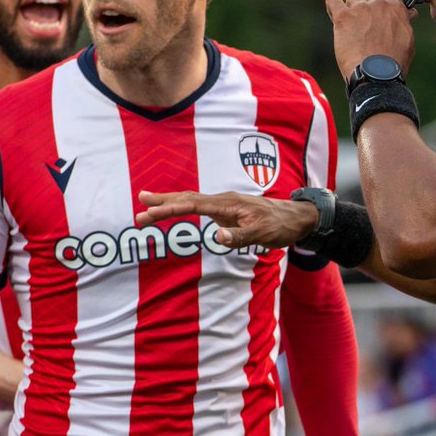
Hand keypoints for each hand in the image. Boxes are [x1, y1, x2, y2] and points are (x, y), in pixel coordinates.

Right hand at [136, 190, 319, 249]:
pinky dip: (182, 205)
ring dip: (169, 201)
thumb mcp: (262, 235)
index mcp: (228, 204)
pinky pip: (198, 205)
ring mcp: (224, 204)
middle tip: (139, 206)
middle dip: (162, 202)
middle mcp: (223, 200)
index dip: (170, 209)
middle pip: (187, 199)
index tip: (149, 212)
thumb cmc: (280, 226)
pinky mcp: (226, 209)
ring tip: (146, 201)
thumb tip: (216, 237)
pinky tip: (173, 206)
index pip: (192, 205)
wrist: (296, 217)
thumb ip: (239, 237)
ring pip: (191, 200)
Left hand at [325, 0, 416, 81]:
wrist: (374, 75)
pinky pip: (333, 0)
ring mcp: (360, 9)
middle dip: (367, 11)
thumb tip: (410, 12)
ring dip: (352, 11)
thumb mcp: (408, 41)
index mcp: (396, 9)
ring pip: (353, 0)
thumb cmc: (393, 63)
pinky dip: (332, 3)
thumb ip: (405, 23)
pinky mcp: (342, 16)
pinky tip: (334, 12)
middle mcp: (379, 5)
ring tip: (352, 31)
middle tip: (366, 30)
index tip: (380, 11)